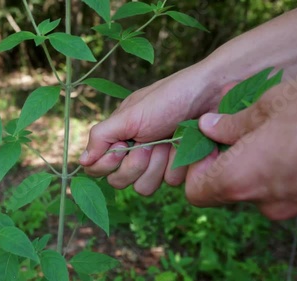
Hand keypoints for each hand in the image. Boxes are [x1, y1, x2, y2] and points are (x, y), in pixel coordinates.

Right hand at [79, 63, 227, 194]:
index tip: (123, 146)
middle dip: (136, 164)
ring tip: (170, 142)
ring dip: (158, 165)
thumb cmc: (170, 97)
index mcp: (119, 136)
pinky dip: (178, 165)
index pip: (98, 167)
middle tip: (150, 142)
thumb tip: (82, 162)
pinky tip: (185, 146)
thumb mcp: (131, 114)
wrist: (214, 94)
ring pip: (144, 187)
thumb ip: (102, 136)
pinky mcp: (178, 167)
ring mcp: (157, 161)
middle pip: (120, 182)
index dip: (109, 162)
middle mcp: (135, 151)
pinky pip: (170, 183)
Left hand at [187, 72, 296, 219]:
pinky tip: (287, 138)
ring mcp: (291, 204)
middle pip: (226, 188)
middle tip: (233, 125)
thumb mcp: (267, 104)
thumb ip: (231, 122)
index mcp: (241, 179)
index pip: (197, 192)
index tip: (207, 141)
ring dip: (252, 158)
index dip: (196, 168)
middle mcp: (265, 200)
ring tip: (263, 124)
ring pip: (255, 186)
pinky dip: (276, 166)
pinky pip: (281, 186)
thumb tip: (208, 126)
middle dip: (225, 157)